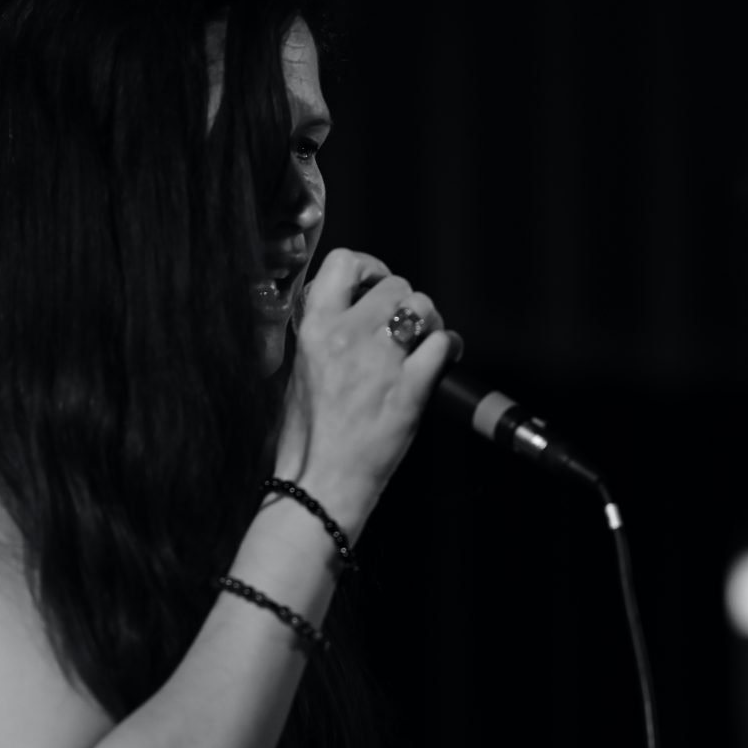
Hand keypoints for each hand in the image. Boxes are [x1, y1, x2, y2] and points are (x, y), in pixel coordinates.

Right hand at [277, 248, 458, 534]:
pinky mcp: (411, 388)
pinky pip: (442, 344)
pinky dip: (447, 348)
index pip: (344, 262)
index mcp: (314, 329)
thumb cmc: (307, 438)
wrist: (320, 484)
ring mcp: (381, 361)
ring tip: (422, 342)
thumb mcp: (299, 372)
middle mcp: (347, 336)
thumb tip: (351, 316)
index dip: (368, 268)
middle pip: (395, 285)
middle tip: (402, 326)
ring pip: (422, 306)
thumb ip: (324, 336)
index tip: (373, 284)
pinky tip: (441, 360)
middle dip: (403, 302)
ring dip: (428, 321)